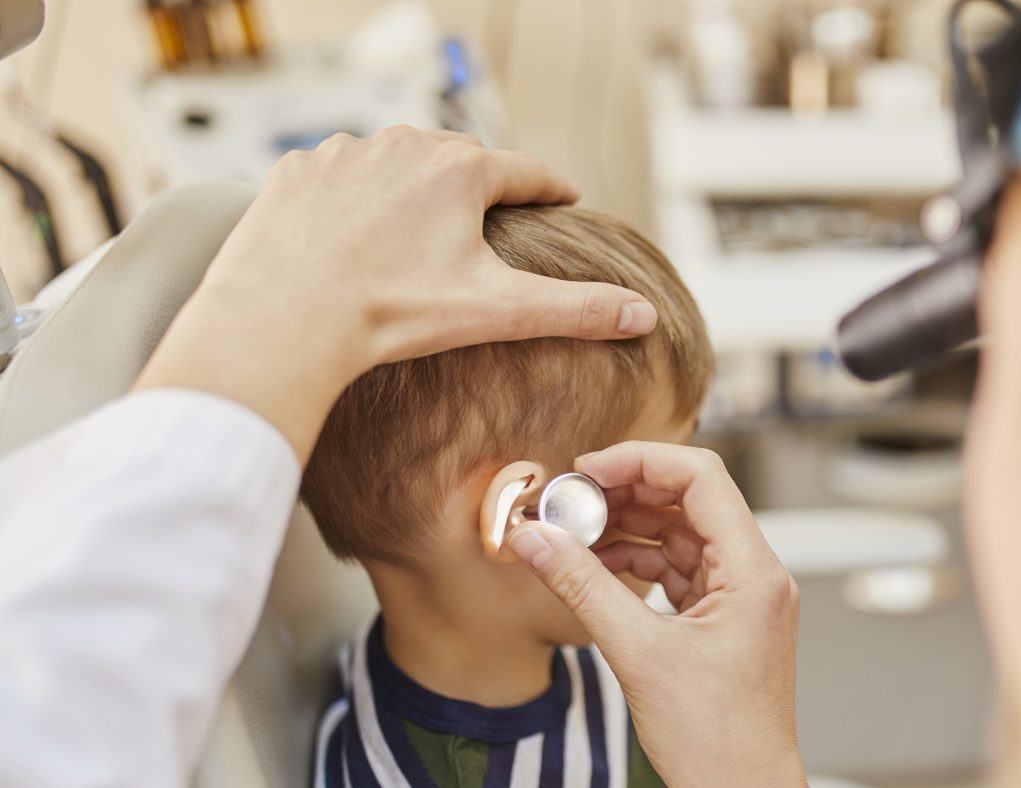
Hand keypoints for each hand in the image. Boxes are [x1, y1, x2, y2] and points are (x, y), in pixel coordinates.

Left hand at [136, 127, 656, 458]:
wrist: (284, 317)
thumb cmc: (390, 314)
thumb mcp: (497, 312)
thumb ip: (576, 310)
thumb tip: (644, 315)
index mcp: (460, 171)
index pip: (525, 172)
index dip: (551, 188)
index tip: (566, 197)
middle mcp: (403, 145)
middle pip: (459, 163)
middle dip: (480, 188)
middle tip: (492, 218)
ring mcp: (344, 153)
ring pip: (395, 164)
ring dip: (413, 189)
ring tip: (420, 229)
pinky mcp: (296, 170)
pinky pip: (338, 176)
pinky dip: (354, 198)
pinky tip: (355, 232)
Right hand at [511, 442, 958, 787]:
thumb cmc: (714, 743)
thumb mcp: (636, 655)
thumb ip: (581, 586)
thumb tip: (532, 538)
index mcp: (753, 570)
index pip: (700, 476)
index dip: (638, 461)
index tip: (583, 472)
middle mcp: (756, 574)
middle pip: (688, 499)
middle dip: (624, 493)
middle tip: (565, 503)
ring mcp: (742, 597)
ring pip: (680, 535)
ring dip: (625, 529)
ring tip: (568, 534)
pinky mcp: (724, 621)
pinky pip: (678, 571)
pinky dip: (636, 564)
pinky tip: (591, 567)